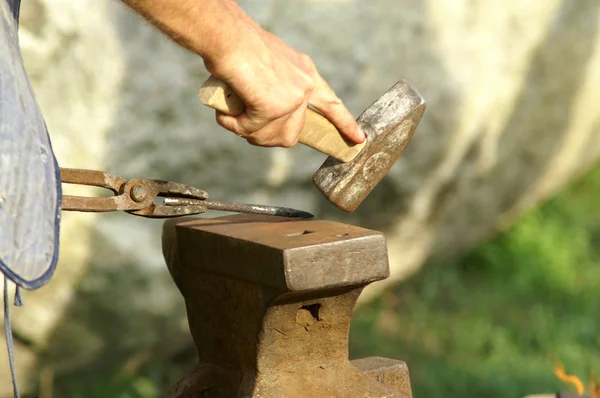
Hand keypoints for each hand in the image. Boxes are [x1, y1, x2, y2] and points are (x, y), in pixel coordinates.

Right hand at [203, 27, 363, 146]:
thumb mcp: (267, 68)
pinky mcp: (275, 107)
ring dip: (247, 130)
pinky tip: (227, 111)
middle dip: (265, 135)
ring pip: (270, 135)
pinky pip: (251, 130)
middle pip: (291, 134)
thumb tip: (260, 121)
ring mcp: (292, 98)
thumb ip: (273, 92)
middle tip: (243, 124)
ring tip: (231, 114)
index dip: (343, 123)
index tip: (359, 138)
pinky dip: (235, 124)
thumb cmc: (237, 47)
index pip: (331, 104)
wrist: (227, 37)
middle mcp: (304, 85)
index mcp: (306, 73)